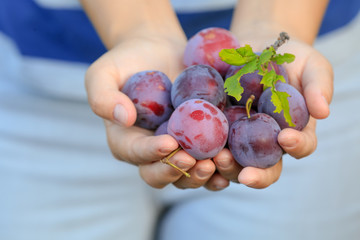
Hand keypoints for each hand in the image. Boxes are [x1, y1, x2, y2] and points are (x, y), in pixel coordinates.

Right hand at [85, 33, 223, 189]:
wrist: (157, 51)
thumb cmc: (127, 62)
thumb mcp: (103, 73)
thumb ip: (103, 96)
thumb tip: (123, 118)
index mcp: (126, 142)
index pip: (136, 154)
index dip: (152, 153)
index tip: (169, 143)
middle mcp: (151, 152)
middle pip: (161, 175)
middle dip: (178, 172)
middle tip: (196, 162)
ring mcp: (176, 150)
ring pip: (187, 176)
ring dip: (203, 176)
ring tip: (219, 162)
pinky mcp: (198, 142)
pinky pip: (208, 161)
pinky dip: (220, 167)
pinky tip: (232, 160)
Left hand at [211, 38, 332, 188]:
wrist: (255, 45)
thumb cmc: (288, 57)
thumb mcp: (310, 65)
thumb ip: (318, 86)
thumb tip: (323, 112)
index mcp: (293, 131)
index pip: (300, 146)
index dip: (296, 147)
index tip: (286, 138)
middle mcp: (266, 142)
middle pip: (264, 168)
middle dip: (256, 175)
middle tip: (245, 174)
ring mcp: (238, 138)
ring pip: (233, 164)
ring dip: (225, 168)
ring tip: (215, 160)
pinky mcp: (215, 129)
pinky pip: (208, 145)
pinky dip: (201, 152)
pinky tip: (192, 150)